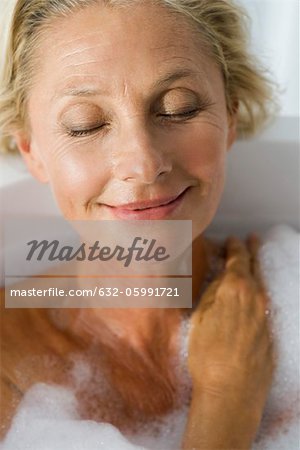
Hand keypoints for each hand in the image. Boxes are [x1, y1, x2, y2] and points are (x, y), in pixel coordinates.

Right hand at [188, 234, 274, 413]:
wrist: (232, 391)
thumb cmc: (207, 355)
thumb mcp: (199, 317)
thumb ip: (211, 293)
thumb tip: (218, 280)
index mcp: (236, 288)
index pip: (238, 259)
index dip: (234, 247)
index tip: (232, 239)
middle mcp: (256, 297)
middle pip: (256, 267)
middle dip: (252, 250)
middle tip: (252, 238)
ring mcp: (266, 314)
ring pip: (263, 284)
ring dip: (258, 270)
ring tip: (254, 262)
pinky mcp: (270, 332)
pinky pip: (266, 302)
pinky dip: (260, 292)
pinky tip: (255, 295)